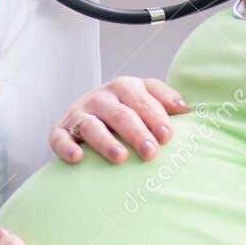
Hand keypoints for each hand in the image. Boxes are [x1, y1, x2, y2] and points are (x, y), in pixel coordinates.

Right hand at [51, 75, 189, 164]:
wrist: (87, 116)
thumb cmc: (126, 110)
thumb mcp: (145, 97)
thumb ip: (164, 99)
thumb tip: (185, 108)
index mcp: (124, 87)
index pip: (142, 98)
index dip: (155, 116)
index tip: (167, 137)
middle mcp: (100, 98)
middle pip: (120, 113)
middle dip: (136, 132)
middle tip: (151, 152)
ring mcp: (79, 113)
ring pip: (91, 125)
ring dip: (106, 142)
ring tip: (121, 158)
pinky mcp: (60, 130)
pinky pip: (60, 138)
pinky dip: (66, 147)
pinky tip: (78, 157)